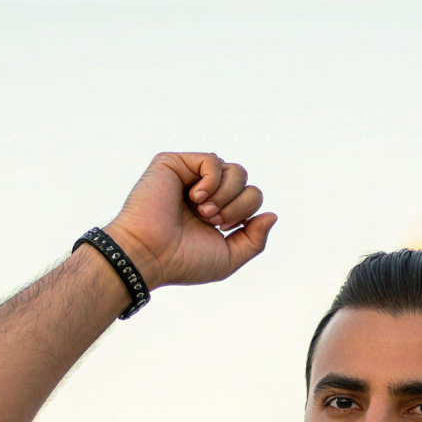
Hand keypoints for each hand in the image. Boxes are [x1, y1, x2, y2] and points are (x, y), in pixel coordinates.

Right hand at [103, 152, 275, 289]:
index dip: (245, 214)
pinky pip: (212, 160)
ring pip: (234, 170)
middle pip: (246, 181)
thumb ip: (255, 240)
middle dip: (238, 204)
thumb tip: (272, 215)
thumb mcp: (228, 258)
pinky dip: (211, 180)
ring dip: (226, 194)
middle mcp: (204, 193)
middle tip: (211, 220)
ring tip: (203, 211)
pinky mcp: (174, 163)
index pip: (251, 198)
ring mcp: (189, 177)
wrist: (149, 255)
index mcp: (216, 213)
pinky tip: (195, 197)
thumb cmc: (182, 261)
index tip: (220, 229)